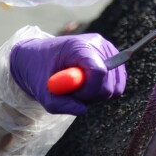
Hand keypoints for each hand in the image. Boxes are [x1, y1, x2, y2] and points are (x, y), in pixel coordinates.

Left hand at [10, 34, 125, 114]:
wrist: (38, 57)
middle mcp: (99, 45)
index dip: (88, 90)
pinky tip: (86, 86)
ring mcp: (108, 51)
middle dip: (90, 95)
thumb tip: (82, 110)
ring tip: (78, 89)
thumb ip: (60, 103)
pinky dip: (101, 91)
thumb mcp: (42, 92)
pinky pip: (117, 85)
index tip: (73, 94)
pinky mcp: (113, 59)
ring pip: (115, 87)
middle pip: (109, 83)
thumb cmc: (39, 72)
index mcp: (78, 47)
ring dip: (96, 95)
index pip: (98, 71)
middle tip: (71, 92)